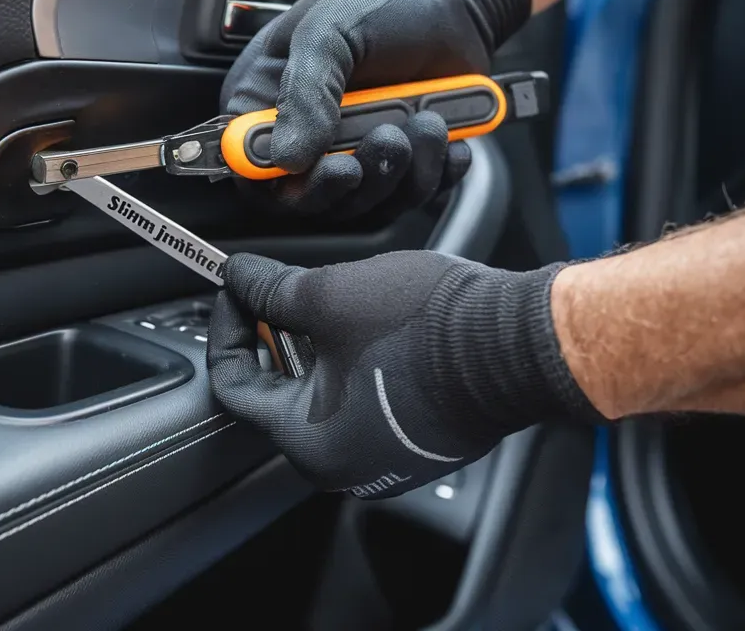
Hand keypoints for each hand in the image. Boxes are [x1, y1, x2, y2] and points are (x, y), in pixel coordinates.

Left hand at [207, 252, 599, 498]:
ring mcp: (384, 460)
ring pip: (322, 399)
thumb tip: (240, 277)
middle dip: (273, 337)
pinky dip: (352, 368)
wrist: (518, 343)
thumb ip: (271, 289)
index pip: (233, 386)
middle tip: (277, 292)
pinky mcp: (417, 445)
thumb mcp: (328, 295)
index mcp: (308, 442)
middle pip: (278, 395)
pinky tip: (365, 330)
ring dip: (314, 350)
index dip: (226, 329)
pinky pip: (362, 406)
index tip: (237, 291)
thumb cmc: (427, 329)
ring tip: (325, 302)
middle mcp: (342, 467)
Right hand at [219, 0, 530, 217]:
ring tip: (428, 122)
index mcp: (266, 102)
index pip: (254, 173)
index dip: (288, 188)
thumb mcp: (328, 31)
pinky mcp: (398, 162)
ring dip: (403, 173)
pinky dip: (435, 174)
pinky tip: (448, 139)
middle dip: (360, 180)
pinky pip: (410, 196)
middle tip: (390, 138)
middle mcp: (304, 135)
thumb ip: (304, 92)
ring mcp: (352, 151)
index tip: (333, 167)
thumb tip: (286, 157)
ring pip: (366, 203)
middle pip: (313, 200)